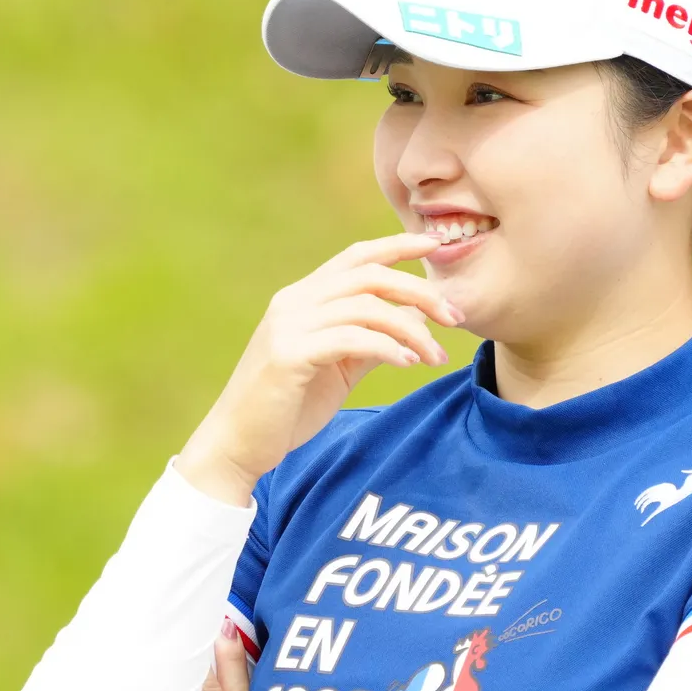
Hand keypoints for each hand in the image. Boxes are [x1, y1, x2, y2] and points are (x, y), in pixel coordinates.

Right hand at [177, 231, 463, 503]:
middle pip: (368, 275)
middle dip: (419, 290)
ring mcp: (288, 327)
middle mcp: (293, 302)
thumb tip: (413, 316)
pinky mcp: (289, 356)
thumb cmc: (287, 408)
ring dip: (411, 328)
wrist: (237, 444)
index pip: (355, 257)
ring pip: (365, 306)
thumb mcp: (337, 367)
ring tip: (435, 355)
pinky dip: (386, 348)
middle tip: (454, 317)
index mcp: (302, 298)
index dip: (397, 246)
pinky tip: (407, 364)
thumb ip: (369, 338)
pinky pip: (350, 339)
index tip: (436, 246)